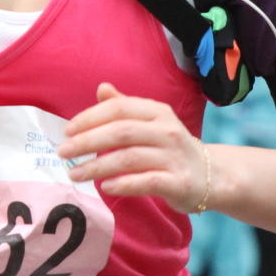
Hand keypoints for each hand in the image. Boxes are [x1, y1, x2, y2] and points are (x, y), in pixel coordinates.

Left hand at [58, 82, 211, 214]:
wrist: (212, 176)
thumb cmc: (170, 147)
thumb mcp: (151, 122)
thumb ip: (125, 106)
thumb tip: (101, 88)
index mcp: (157, 112)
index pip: (119, 108)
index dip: (90, 117)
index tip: (67, 130)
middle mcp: (167, 131)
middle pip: (121, 132)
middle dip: (87, 141)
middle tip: (63, 153)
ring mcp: (174, 157)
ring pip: (129, 158)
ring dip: (97, 166)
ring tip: (74, 174)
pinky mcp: (178, 183)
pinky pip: (146, 181)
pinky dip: (123, 184)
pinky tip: (104, 187)